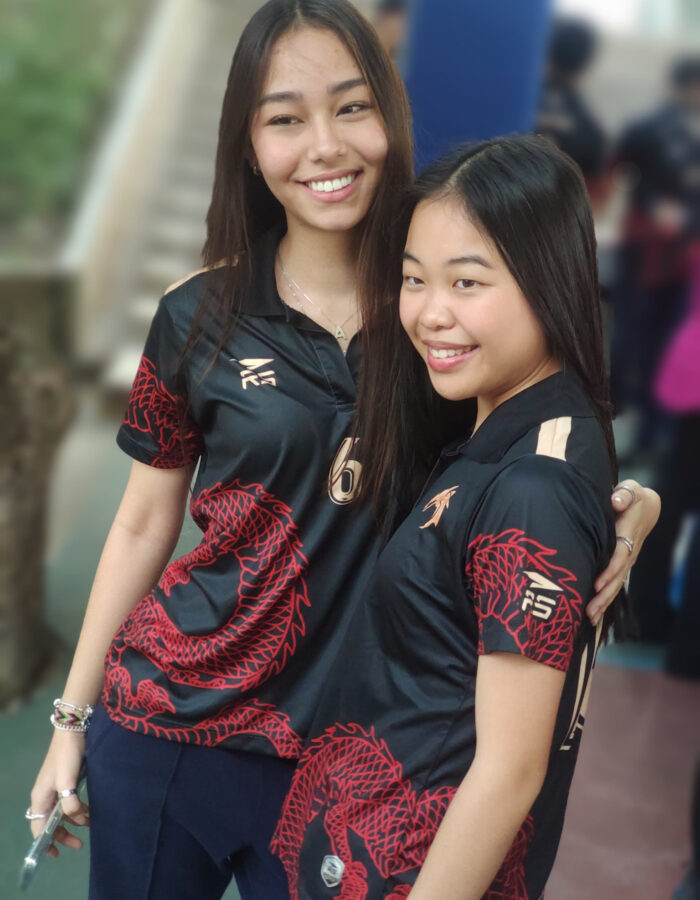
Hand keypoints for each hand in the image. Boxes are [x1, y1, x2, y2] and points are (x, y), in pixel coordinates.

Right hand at [29, 730, 89, 856]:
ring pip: (62, 812)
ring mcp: (55, 788)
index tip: (57, 854)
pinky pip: (70, 801)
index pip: (38, 828)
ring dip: (74, 820)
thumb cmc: (66, 757)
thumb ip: (70, 802)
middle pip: (51, 823)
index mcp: (40, 798)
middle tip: (79, 844)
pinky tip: (90, 810)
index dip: (46, 842)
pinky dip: (78, 808)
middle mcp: (45, 796)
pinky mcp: (66, 781)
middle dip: (63, 834)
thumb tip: (76, 816)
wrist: (73, 730)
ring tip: (90, 823)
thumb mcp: (67, 782)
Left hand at [587, 480, 660, 624]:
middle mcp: (628, 551)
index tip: (596, 583)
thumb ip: (624, 494)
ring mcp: (626, 560)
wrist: (645, 506)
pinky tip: (593, 613)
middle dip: (603, 595)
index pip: (618, 556)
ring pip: (615, 584)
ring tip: (589, 617)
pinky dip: (604, 598)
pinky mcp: (621, 564)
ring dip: (603, 601)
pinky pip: (613, 583)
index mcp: (627, 534)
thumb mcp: (630, 490)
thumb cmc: (630, 497)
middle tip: (589, 611)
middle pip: (617, 577)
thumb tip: (616, 501)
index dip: (608, 570)